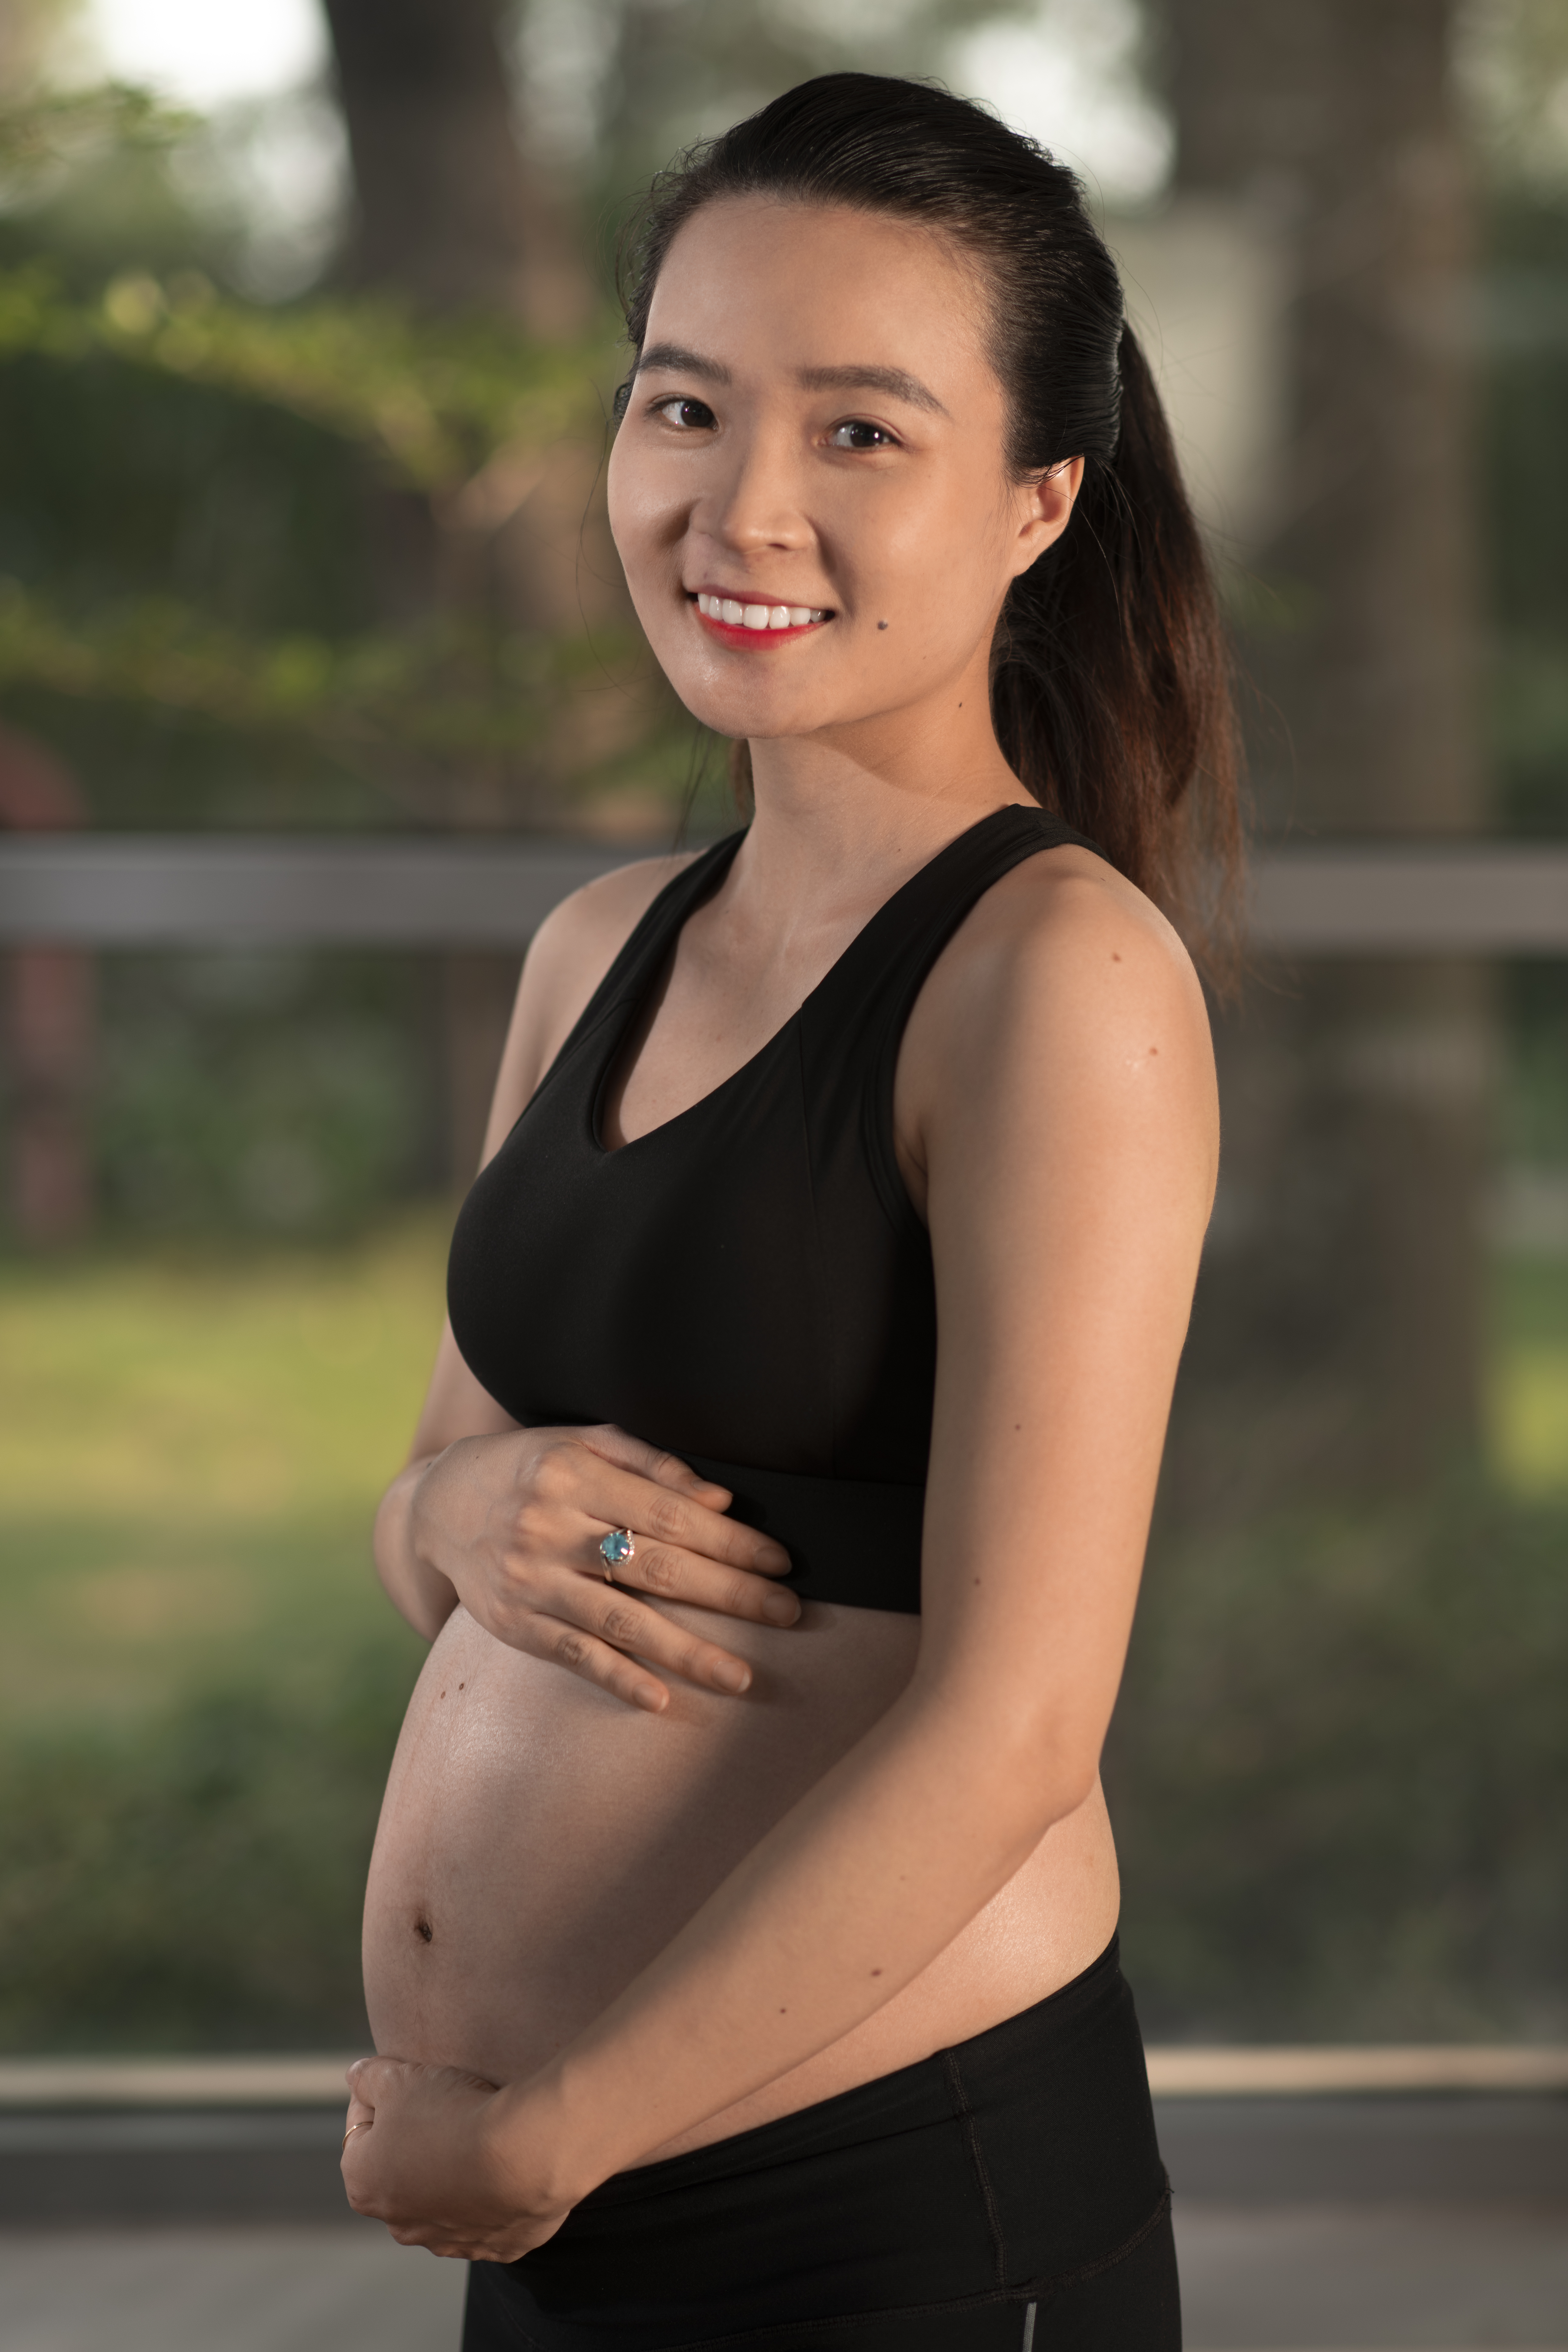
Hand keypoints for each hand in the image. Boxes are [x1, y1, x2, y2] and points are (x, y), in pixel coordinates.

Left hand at [341, 2056, 570, 2261]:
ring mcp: (448, 2241)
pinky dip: (492, 2189)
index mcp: (364, 2185)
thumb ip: (368, 2077)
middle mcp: (400, 2223)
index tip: (410, 2077)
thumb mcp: (398, 2079)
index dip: (383, 2093)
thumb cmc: (452, 2115)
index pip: (361, 2126)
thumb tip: (356, 2076)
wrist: (523, 2153)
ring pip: (443, 2193)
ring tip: (479, 2132)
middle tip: (447, 2103)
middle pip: (401, 2165)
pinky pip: (487, 2212)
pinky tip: (504, 2161)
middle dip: (417, 2135)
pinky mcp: (495, 2247)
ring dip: (453, 2167)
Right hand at [408, 1422, 797, 1709]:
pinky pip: (576, 1655)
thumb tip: (718, 1499)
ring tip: (743, 1677)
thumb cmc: (528, 1467)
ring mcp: (531, 1581)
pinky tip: (662, 1698)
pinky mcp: (514, 1624)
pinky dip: (619, 1678)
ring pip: (622, 1622)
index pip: (669, 1515)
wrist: (436, 1506)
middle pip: (657, 1567)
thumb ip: (649, 1464)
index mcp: (573, 1476)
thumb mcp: (581, 1443)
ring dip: (688, 1651)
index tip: (779, 1562)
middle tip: (788, 1613)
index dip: (729, 1540)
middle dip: (730, 1594)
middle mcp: (550, 1528)